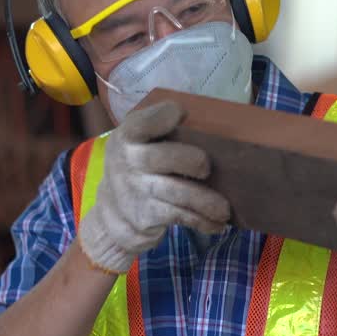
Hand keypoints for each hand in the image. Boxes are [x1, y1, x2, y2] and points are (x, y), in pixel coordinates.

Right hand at [77, 100, 229, 273]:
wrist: (111, 213)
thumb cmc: (139, 168)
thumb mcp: (139, 144)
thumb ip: (161, 131)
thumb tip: (213, 122)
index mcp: (128, 137)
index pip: (140, 124)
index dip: (161, 117)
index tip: (182, 112)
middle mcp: (127, 162)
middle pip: (159, 158)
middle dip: (188, 160)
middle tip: (207, 167)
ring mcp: (135, 192)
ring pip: (175, 193)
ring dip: (205, 201)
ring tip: (225, 209)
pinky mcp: (144, 217)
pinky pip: (179, 216)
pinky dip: (202, 220)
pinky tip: (217, 223)